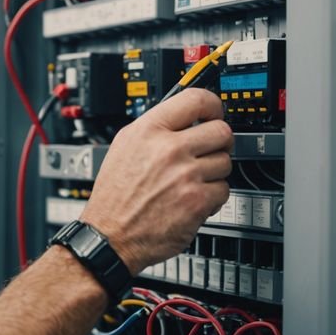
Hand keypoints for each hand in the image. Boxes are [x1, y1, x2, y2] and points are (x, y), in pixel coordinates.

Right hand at [80, 88, 232, 274]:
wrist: (110, 235)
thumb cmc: (115, 196)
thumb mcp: (124, 147)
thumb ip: (155, 128)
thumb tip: (185, 115)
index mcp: (148, 131)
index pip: (196, 99)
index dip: (212, 105)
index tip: (214, 112)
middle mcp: (168, 149)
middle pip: (221, 131)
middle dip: (218, 142)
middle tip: (208, 151)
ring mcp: (185, 175)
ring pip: (225, 161)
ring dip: (214, 172)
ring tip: (193, 180)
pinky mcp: (197, 201)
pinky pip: (224, 189)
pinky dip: (212, 196)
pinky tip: (192, 198)